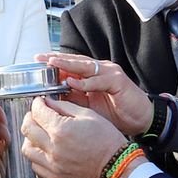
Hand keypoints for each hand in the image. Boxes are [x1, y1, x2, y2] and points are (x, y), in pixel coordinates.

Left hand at [19, 96, 128, 177]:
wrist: (115, 163)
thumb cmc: (106, 138)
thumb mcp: (87, 114)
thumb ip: (63, 106)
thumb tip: (47, 103)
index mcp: (61, 130)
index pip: (37, 112)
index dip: (37, 103)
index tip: (40, 103)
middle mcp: (53, 148)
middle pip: (27, 128)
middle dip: (30, 117)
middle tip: (37, 114)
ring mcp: (52, 164)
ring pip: (26, 148)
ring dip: (30, 138)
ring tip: (40, 133)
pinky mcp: (54, 175)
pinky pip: (34, 165)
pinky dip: (36, 156)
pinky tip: (44, 149)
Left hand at [39, 53, 153, 134]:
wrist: (140, 120)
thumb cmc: (115, 114)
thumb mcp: (88, 107)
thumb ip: (73, 98)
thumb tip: (51, 97)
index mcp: (92, 75)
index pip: (70, 66)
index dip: (54, 64)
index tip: (37, 63)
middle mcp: (100, 70)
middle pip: (75, 61)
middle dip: (56, 59)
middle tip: (40, 57)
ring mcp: (109, 73)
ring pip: (85, 66)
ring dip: (67, 64)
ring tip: (52, 63)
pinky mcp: (118, 81)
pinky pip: (99, 80)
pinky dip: (85, 82)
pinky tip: (72, 82)